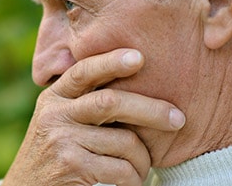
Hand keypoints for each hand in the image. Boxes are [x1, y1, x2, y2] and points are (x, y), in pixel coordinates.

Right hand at [3, 48, 184, 185]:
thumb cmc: (54, 151)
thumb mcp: (60, 120)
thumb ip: (81, 102)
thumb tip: (132, 87)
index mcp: (54, 97)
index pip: (84, 71)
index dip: (111, 61)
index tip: (139, 57)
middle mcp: (55, 113)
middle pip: (110, 102)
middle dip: (150, 109)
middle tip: (177, 119)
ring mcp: (61, 139)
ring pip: (123, 141)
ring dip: (143, 159)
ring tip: (142, 167)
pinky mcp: (71, 165)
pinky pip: (121, 169)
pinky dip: (134, 178)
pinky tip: (131, 181)